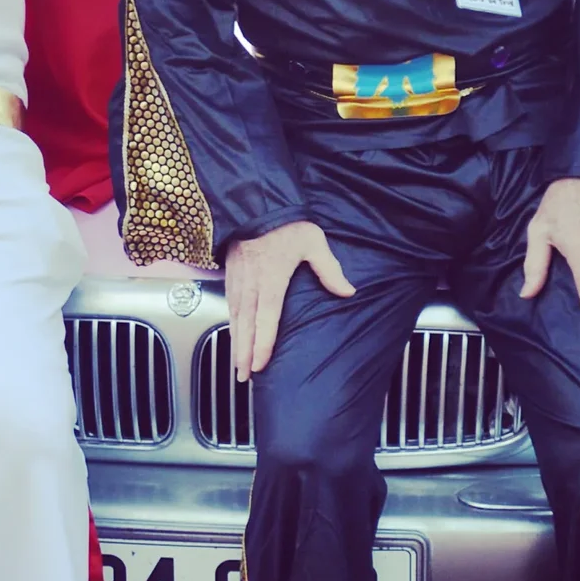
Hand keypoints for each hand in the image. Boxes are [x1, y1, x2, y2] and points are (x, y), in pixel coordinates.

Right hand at [223, 221, 353, 379]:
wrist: (255, 203)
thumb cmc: (286, 223)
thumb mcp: (312, 241)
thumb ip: (329, 269)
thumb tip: (349, 291)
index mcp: (271, 279)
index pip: (266, 318)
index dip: (262, 343)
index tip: (260, 364)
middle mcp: (250, 284)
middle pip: (246, 325)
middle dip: (243, 353)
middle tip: (242, 377)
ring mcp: (238, 280)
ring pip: (235, 318)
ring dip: (235, 343)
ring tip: (237, 365)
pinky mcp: (230, 275)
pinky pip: (230, 306)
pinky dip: (232, 326)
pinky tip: (234, 337)